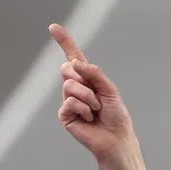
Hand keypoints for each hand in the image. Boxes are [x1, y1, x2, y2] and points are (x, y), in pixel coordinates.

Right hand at [49, 23, 136, 165]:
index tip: (54, 27)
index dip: (65, 42)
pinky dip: (83, 108)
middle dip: (83, 79)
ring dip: (88, 97)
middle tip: (96, 95)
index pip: (74, 58)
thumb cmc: (116, 117)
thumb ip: (95, 74)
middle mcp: (76, 88)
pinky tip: (89, 118)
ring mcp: (69, 101)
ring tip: (96, 109)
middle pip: (67, 68)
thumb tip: (76, 62)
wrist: (116, 140)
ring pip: (70, 85)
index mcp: (88, 80)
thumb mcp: (110, 90)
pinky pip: (70, 101)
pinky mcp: (65, 114)